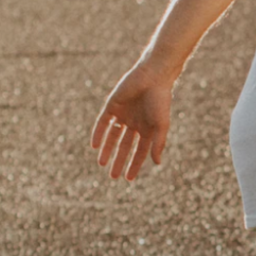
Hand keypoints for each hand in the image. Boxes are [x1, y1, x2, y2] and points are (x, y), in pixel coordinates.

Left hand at [90, 62, 172, 181]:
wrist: (152, 77)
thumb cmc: (160, 101)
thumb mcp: (161, 125)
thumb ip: (158, 144)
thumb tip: (156, 163)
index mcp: (147, 129)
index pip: (139, 151)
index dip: (134, 164)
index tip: (129, 179)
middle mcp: (134, 123)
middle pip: (124, 146)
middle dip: (119, 161)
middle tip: (113, 176)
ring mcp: (122, 115)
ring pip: (112, 136)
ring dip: (107, 150)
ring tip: (101, 164)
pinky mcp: (112, 105)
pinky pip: (103, 122)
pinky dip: (98, 134)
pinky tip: (94, 145)